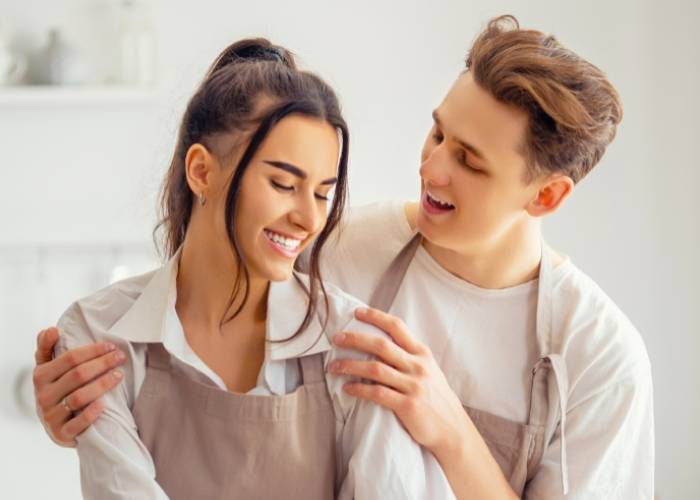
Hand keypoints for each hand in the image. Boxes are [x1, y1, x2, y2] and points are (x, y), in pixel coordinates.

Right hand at [33, 327, 126, 446]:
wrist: (55, 425)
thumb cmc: (56, 389)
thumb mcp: (47, 368)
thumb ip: (47, 348)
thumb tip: (51, 329)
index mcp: (40, 376)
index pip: (70, 358)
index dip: (93, 350)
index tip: (111, 346)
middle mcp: (43, 396)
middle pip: (78, 375)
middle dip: (102, 364)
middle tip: (121, 357)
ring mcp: (51, 416)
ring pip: (79, 398)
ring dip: (102, 385)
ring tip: (119, 375)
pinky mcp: (61, 434)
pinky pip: (77, 424)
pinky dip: (91, 414)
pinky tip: (104, 404)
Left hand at [328, 307, 469, 455]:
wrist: (452, 429)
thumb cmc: (435, 398)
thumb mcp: (428, 370)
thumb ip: (409, 356)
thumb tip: (382, 343)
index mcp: (421, 353)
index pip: (397, 327)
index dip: (376, 317)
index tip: (357, 312)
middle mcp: (418, 366)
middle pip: (381, 345)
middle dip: (355, 339)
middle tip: (336, 338)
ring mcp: (413, 386)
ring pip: (375, 369)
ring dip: (350, 365)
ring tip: (333, 366)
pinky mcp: (408, 406)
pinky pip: (378, 393)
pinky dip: (359, 389)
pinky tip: (347, 388)